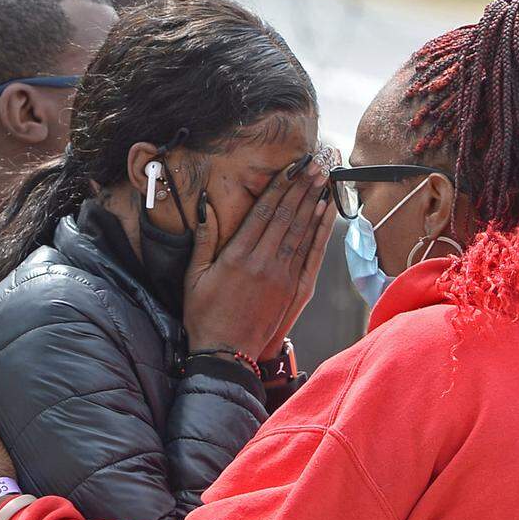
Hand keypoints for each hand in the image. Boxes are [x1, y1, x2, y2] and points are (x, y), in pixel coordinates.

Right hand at [183, 158, 330, 360]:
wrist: (225, 355)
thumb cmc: (204, 316)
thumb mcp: (193, 276)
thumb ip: (203, 240)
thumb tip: (205, 207)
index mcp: (237, 256)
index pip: (263, 212)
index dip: (279, 186)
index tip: (290, 167)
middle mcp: (263, 262)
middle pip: (286, 216)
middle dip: (301, 187)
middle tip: (315, 164)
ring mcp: (282, 276)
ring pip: (301, 231)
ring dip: (313, 202)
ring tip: (323, 179)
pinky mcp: (293, 291)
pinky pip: (310, 254)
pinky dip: (319, 231)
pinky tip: (325, 213)